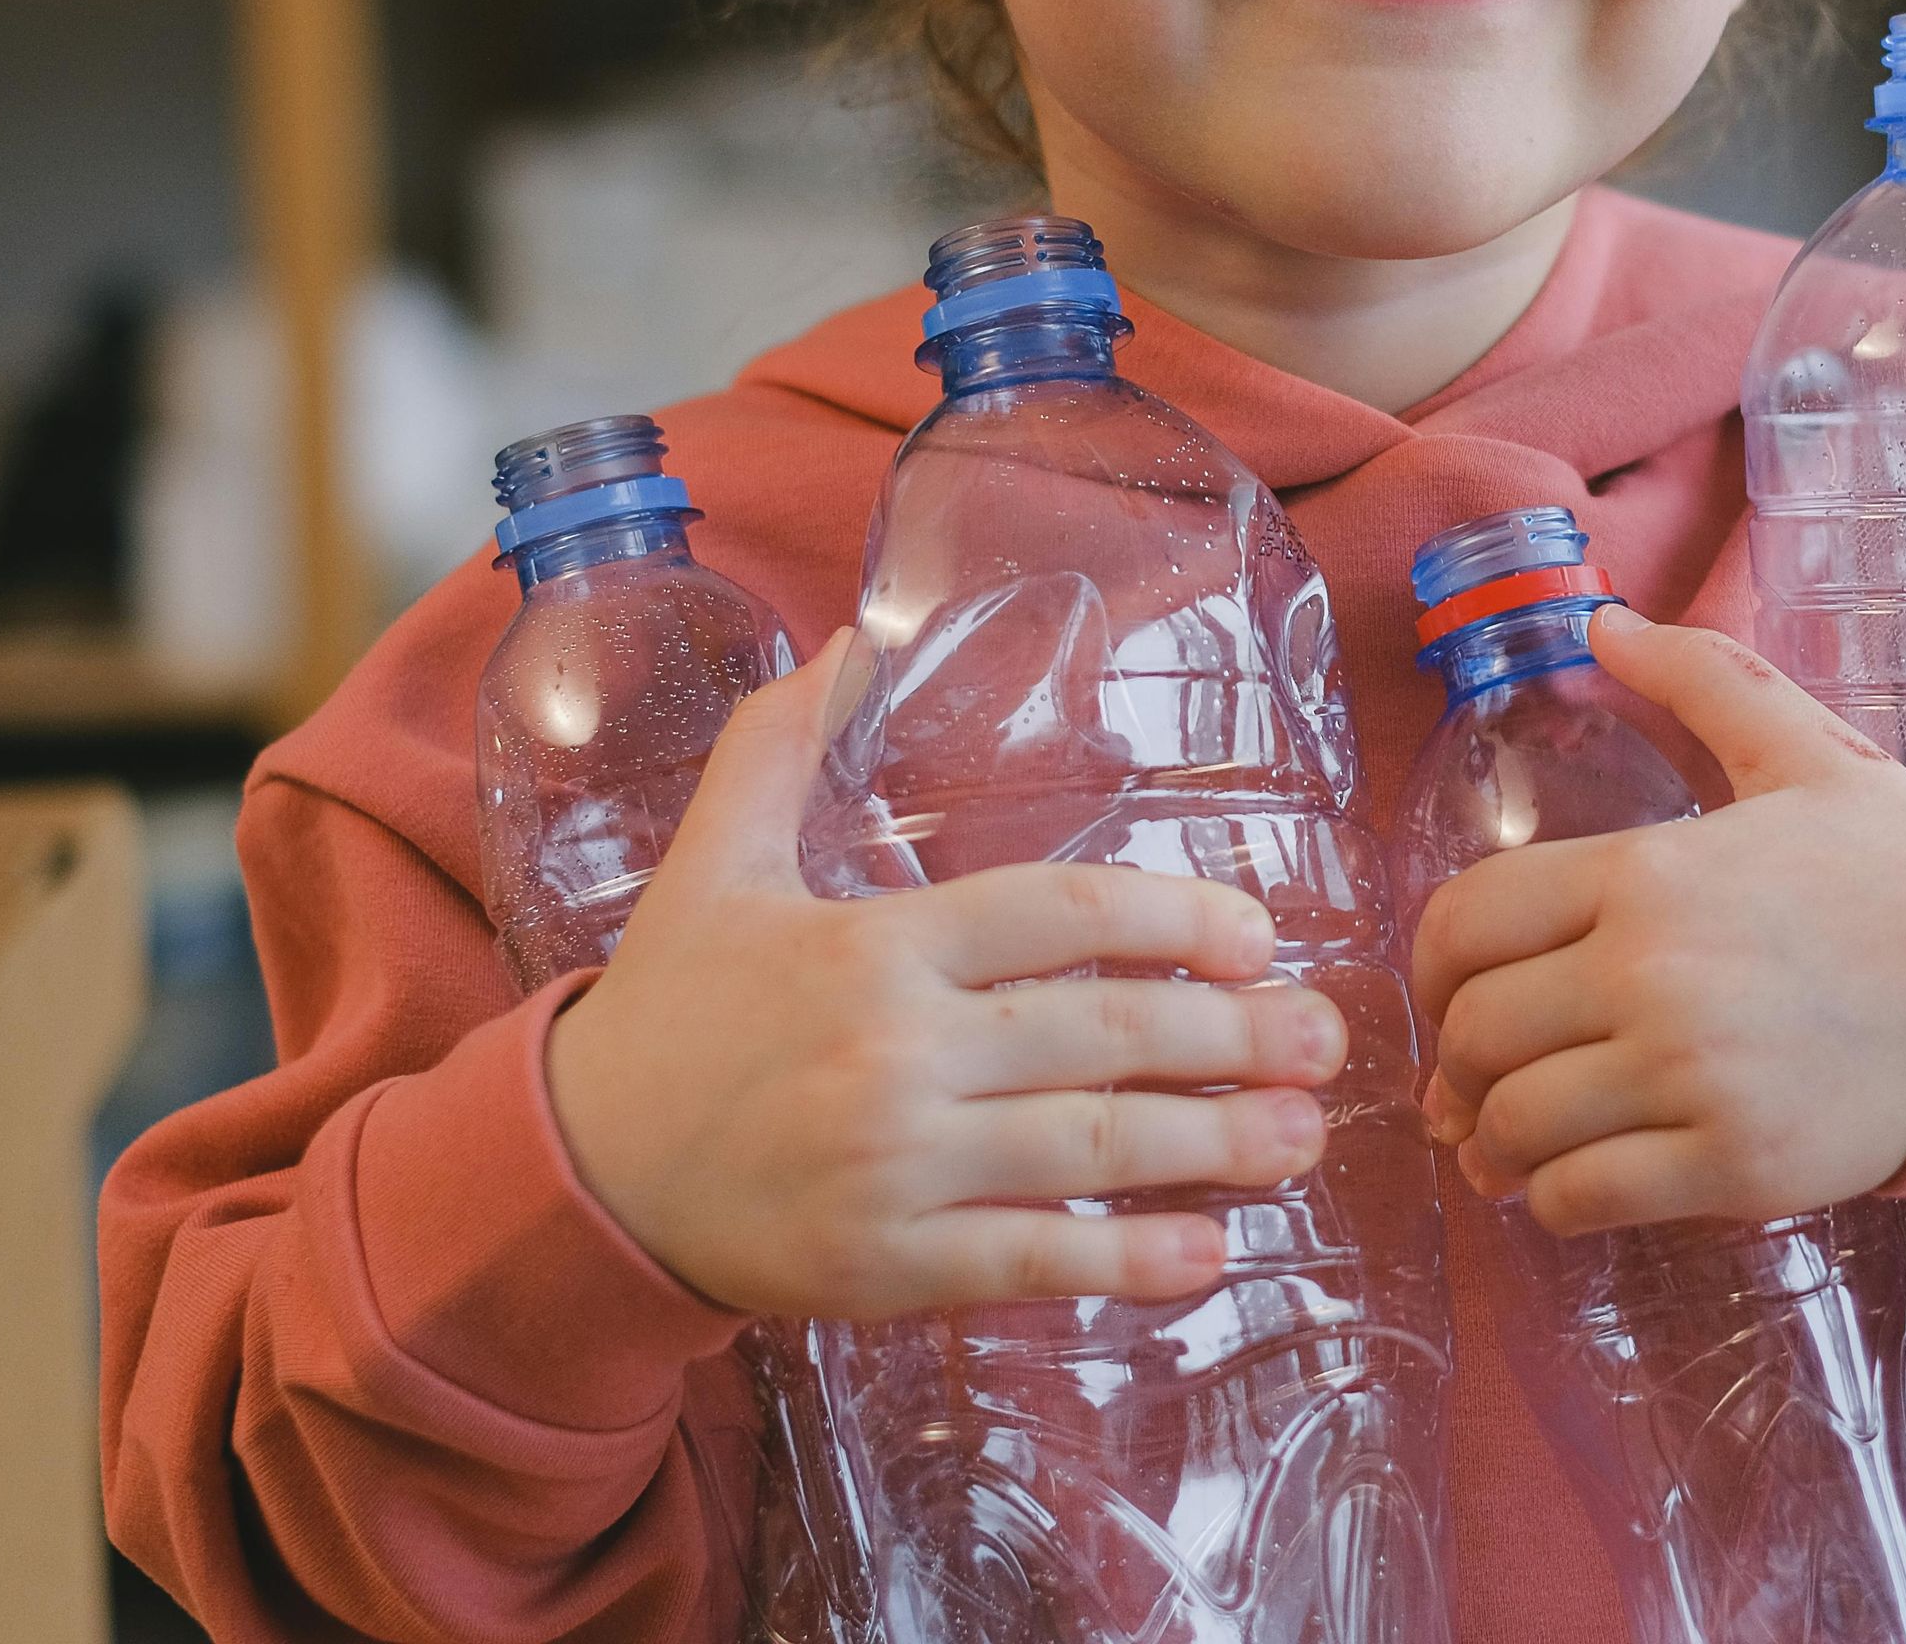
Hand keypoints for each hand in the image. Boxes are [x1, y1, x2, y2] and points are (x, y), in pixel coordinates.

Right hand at [544, 629, 1348, 1316]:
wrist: (582, 1174)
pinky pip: (1031, 1261)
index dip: (1172, 921)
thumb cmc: (666, 1012)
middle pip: (1100, 1035)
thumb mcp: (712, 862)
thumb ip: (780, 748)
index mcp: (873, 947)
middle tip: (1323, 1038)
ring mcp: (895, 1167)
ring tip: (1299, 1135)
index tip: (1255, 935)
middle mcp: (895, 1053)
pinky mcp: (888, 1266)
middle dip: (1231, 1036)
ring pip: (1086, 1151)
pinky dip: (1125, 1259)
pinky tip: (1208, 1248)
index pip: (1057, 918)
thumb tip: (848, 638)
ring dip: (1211, 1145)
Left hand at [1408, 606, 1905, 1235]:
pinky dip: (1553, 1198)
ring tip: (1506, 1140)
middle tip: (1477, 1078)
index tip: (1452, 994)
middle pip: (1475, 1035)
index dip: (1431, 971)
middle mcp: (1653, 973)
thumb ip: (1697, 677)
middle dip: (1459, 1063)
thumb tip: (1600, 619)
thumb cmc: (1904, 872)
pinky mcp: (1734, 1165)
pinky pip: (1582, 1199)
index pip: (1461, 925)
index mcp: (1647, 872)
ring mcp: (1694, 1076)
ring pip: (1515, 1126)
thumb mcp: (1804, 750)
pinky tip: (1574, 1178)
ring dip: (1494, 1140)